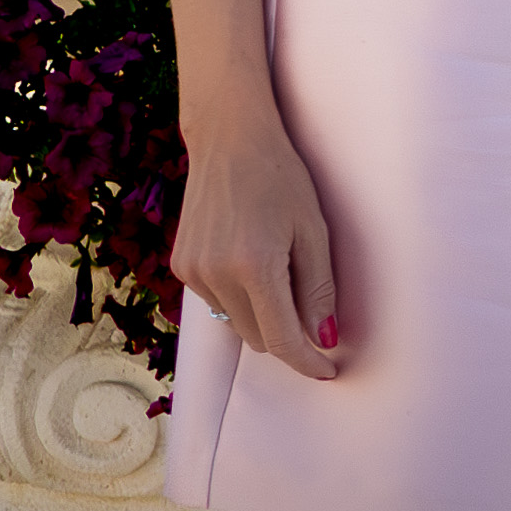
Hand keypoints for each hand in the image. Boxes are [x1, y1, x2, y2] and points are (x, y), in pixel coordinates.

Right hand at [173, 119, 342, 381]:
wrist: (229, 139)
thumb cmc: (282, 178)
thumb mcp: (314, 230)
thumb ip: (318, 288)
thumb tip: (324, 338)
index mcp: (254, 266)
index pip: (282, 338)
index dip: (308, 361)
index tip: (328, 371)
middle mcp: (215, 275)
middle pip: (258, 338)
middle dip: (288, 336)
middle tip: (313, 311)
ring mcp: (193, 272)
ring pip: (237, 323)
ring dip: (262, 314)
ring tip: (278, 266)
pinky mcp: (182, 266)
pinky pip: (218, 302)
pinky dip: (240, 296)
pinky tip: (251, 257)